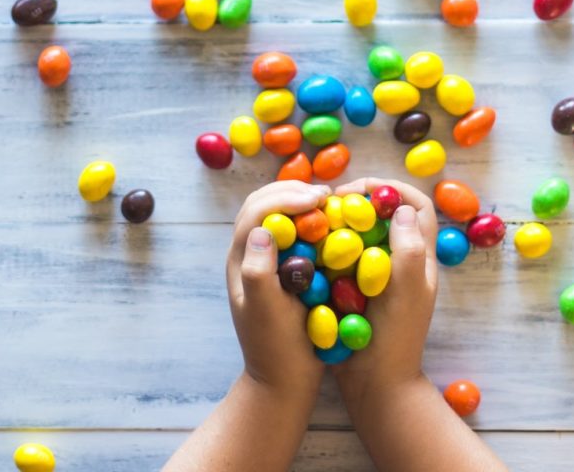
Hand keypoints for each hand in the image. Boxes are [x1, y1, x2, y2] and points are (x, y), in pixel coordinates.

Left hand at [227, 180, 331, 400]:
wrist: (283, 381)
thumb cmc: (276, 348)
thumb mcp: (266, 312)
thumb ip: (259, 272)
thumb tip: (263, 231)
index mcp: (241, 261)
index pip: (256, 213)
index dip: (285, 198)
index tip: (317, 198)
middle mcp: (249, 256)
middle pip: (262, 205)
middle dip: (291, 191)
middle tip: (325, 193)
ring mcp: (265, 262)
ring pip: (277, 215)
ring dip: (300, 201)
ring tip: (329, 202)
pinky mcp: (284, 271)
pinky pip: (293, 233)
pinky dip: (310, 221)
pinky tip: (332, 224)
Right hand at [328, 177, 439, 414]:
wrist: (376, 385)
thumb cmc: (395, 339)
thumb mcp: (407, 293)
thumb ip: (409, 251)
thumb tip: (402, 209)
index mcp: (420, 259)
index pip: (416, 206)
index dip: (391, 189)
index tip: (359, 189)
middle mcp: (401, 262)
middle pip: (386, 214)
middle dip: (359, 200)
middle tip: (330, 201)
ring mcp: (378, 276)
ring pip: (362, 233)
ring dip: (341, 222)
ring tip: (317, 219)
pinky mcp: (356, 289)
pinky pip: (343, 256)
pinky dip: (328, 246)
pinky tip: (308, 247)